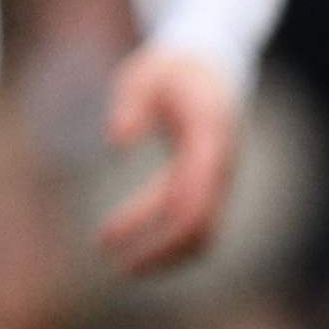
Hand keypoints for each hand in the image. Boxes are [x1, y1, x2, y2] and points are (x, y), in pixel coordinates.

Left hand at [96, 46, 243, 271]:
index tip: (106, 239)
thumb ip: (130, 105)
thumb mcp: (142, 76)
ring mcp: (222, 172)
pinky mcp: (213, 178)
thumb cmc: (170, 68)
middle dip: (162, 252)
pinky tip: (137, 239)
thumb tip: (116, 144)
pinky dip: (173, 236)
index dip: (148, 224)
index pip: (187, 197)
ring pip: (206, 227)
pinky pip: (199, 216)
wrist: (212, 59)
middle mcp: (221, 161)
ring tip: (126, 264)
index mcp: (207, 138)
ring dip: (170, 252)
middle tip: (120, 269)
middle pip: (201, 223)